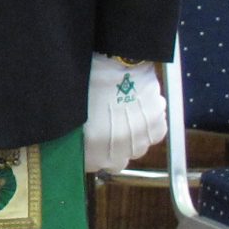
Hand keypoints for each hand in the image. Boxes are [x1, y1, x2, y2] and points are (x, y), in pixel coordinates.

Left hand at [84, 52, 166, 171]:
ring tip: (122, 119)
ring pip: (137, 150)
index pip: (92, 166)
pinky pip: (154, 135)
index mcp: (93, 149)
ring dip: (130, 140)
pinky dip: (148, 128)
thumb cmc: (87, 83)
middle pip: (115, 162)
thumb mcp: (72, 112)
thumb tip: (75, 144)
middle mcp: (119, 150)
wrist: (115, 62)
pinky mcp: (157, 124)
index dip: (89, 154)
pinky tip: (138, 113)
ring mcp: (140, 139)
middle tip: (105, 130)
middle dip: (109, 150)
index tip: (87, 144)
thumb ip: (74, 136)